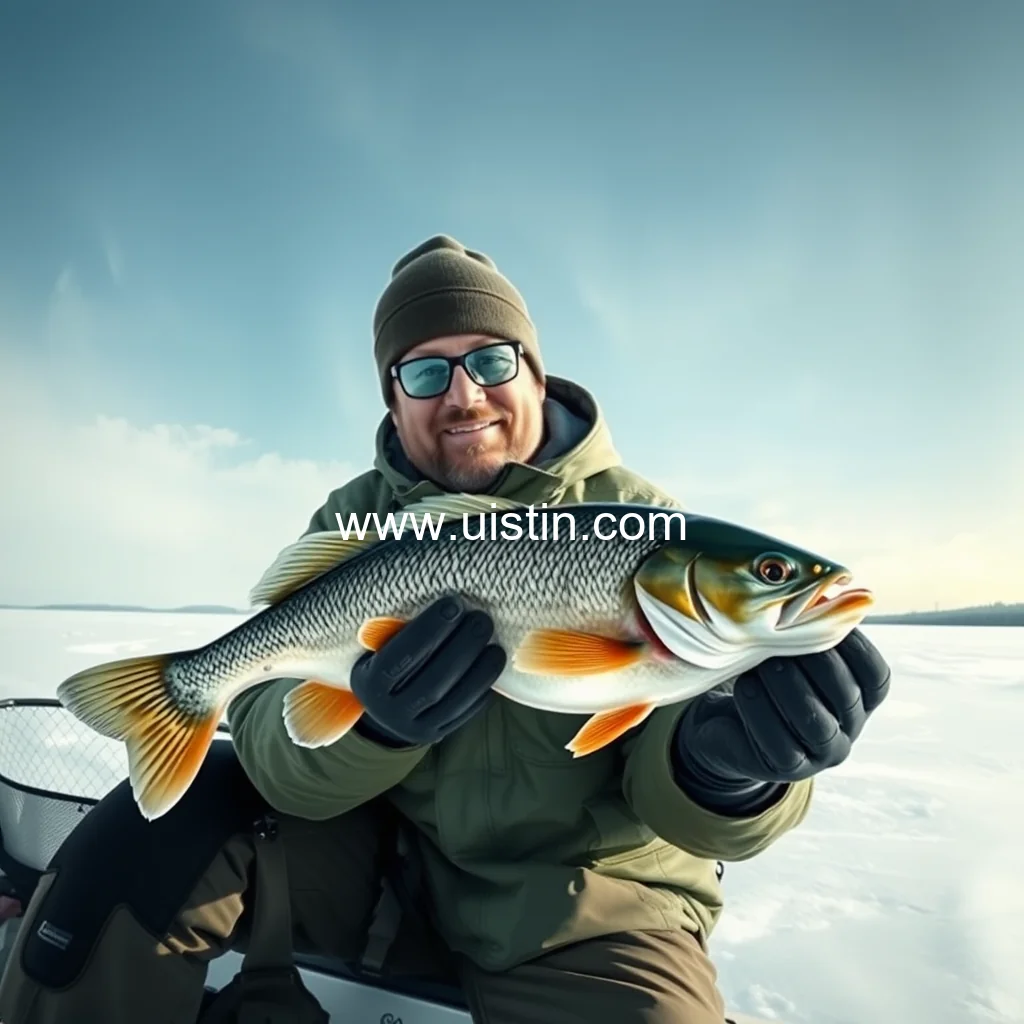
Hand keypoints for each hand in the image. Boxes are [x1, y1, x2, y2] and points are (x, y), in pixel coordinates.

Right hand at [350, 595, 505, 746]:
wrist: (384, 702)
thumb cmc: (386, 654)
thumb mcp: (380, 643)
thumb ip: (397, 625)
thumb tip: (438, 586)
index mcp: (367, 684)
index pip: (399, 657)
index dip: (428, 629)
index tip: (453, 603)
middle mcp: (387, 712)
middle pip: (431, 682)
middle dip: (461, 647)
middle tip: (482, 618)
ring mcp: (413, 728)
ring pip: (452, 701)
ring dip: (480, 670)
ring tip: (495, 642)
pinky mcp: (436, 734)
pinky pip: (464, 713)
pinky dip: (482, 689)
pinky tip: (492, 664)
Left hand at [674, 628, 890, 787]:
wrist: (727, 722)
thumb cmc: (765, 675)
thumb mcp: (788, 649)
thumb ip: (808, 627)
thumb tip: (821, 587)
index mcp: (860, 696)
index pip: (875, 675)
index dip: (853, 646)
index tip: (819, 618)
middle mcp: (849, 727)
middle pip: (846, 697)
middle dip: (814, 663)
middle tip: (782, 638)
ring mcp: (821, 753)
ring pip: (815, 723)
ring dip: (787, 687)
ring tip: (763, 663)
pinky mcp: (788, 769)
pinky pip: (780, 744)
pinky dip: (761, 712)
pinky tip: (745, 688)